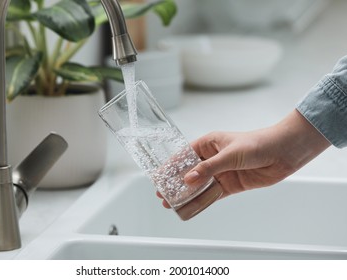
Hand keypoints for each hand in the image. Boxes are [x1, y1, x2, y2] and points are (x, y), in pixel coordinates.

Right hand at [157, 110, 329, 207]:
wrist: (283, 152)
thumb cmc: (258, 143)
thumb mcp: (229, 154)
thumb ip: (208, 168)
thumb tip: (188, 179)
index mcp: (209, 143)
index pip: (184, 156)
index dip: (171, 166)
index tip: (159, 177)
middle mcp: (213, 158)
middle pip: (189, 172)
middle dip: (176, 183)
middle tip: (162, 194)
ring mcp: (221, 172)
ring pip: (199, 185)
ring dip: (187, 194)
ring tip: (172, 203)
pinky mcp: (230, 184)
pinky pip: (212, 194)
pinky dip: (202, 201)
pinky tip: (191, 206)